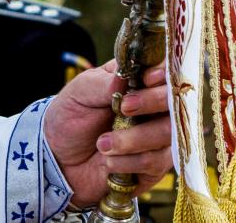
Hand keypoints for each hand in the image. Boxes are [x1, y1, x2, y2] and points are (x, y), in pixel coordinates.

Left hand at [42, 61, 172, 205]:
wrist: (60, 161)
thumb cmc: (71, 118)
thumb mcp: (79, 93)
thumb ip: (103, 83)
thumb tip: (124, 74)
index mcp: (138, 81)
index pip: (165, 72)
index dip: (163, 74)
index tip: (146, 80)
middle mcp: (155, 107)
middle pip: (175, 101)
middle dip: (151, 102)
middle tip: (123, 108)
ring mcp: (158, 136)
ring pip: (167, 133)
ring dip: (133, 139)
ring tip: (102, 144)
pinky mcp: (155, 164)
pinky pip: (154, 161)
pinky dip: (128, 161)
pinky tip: (109, 162)